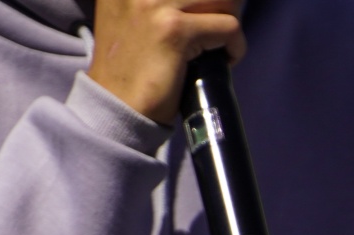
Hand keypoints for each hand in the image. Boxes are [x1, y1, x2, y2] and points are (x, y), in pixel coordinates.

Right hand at [88, 0, 245, 124]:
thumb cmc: (132, 67)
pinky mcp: (175, 30)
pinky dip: (235, 47)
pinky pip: (229, 27)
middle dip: (224, 5)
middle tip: (219, 29)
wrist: (117, 106)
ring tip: (219, 44)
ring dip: (230, 22)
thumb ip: (160, 1)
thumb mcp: (135, 16)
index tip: (206, 12)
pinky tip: (224, 61)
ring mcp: (155, 3)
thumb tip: (211, 0)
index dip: (208, 0)